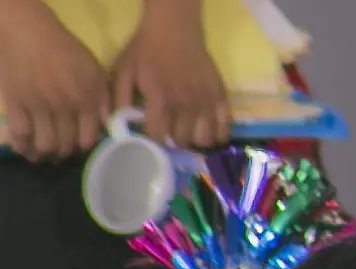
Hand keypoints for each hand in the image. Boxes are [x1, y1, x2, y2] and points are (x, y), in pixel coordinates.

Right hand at [0, 0, 110, 159]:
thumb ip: (103, 99)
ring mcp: (39, 107)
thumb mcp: (94, 71)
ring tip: (44, 155)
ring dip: (45, 154)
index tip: (79, 147)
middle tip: (61, 153)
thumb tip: (109, 126)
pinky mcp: (16, 103)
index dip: (83, 147)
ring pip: (45, 144)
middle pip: (66, 145)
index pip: (88, 138)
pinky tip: (25, 148)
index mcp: (86, 101)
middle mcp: (65, 108)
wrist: (29, 32)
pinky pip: (20, 133)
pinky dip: (22, 145)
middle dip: (64, 154)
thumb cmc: (65, 49)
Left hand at [111, 0, 228, 148]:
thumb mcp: (123, 71)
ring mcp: (206, 102)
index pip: (158, 136)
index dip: (152, 139)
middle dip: (173, 139)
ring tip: (188, 131)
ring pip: (204, 139)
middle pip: (182, 140)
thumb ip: (119, 99)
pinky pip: (224, 128)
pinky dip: (217, 134)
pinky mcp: (221, 97)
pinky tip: (208, 130)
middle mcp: (185, 105)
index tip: (150, 134)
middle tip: (169, 131)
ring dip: (194, 139)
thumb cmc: (146, 50)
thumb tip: (117, 124)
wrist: (174, 29)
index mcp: (160, 100)